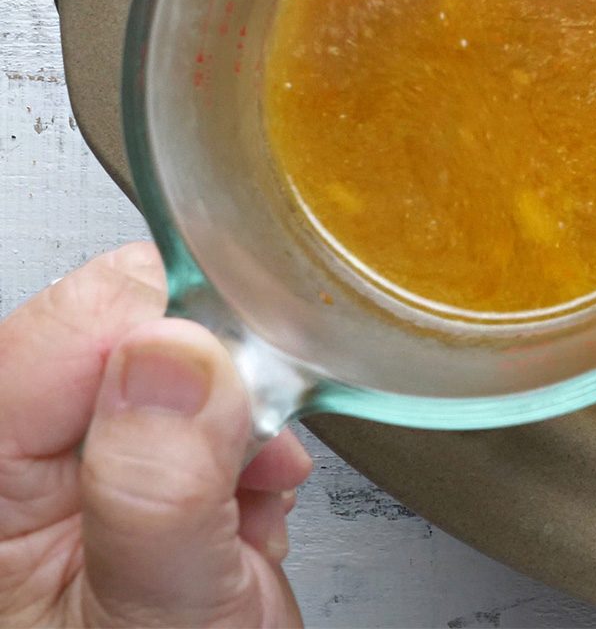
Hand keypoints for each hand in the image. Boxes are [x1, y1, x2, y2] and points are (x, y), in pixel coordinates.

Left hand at [0, 243, 311, 626]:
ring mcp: (64, 474)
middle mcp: (13, 467)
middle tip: (244, 457)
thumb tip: (178, 353)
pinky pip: (189, 403)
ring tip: (241, 501)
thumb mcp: (164, 609)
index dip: (175, 333)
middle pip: (122, 330)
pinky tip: (240, 502)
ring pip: (166, 359)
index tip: (237, 388)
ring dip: (235, 416)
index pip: (80, 322)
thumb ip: (160, 484)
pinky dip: (241, 441)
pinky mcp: (121, 475)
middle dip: (213, 378)